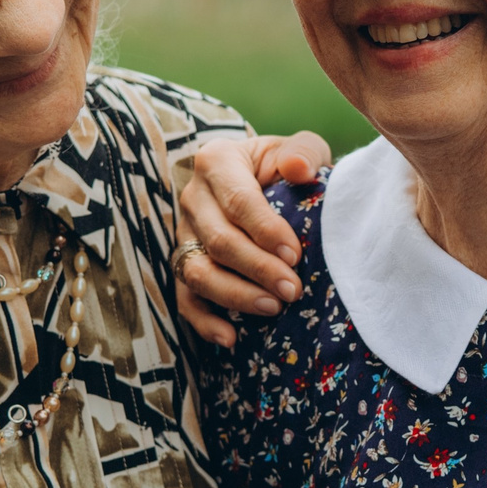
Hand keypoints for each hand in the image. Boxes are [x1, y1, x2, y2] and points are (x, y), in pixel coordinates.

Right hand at [176, 131, 329, 346]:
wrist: (260, 179)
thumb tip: (298, 169)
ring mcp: (184, 234)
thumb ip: (302, 152)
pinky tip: (231, 339)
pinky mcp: (184, 264)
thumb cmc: (283, 166)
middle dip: (258, 269)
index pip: (238, 200)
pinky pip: (186, 299)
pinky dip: (205, 322)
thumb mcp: (299, 148)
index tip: (295, 255)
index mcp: (217, 161)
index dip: (266, 231)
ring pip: (198, 272)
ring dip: (235, 296)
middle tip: (293, 290)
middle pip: (219, 240)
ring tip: (271, 309)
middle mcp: (193, 198)